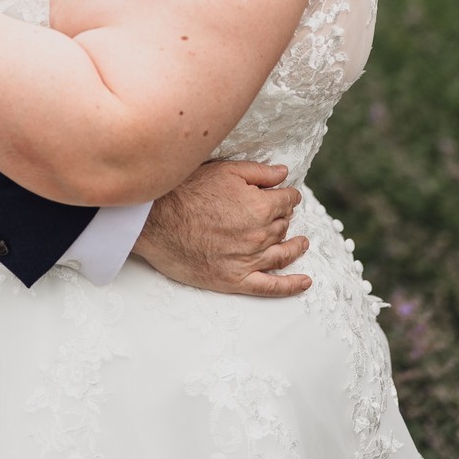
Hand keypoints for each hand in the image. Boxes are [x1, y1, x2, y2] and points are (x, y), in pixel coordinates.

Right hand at [135, 161, 310, 298]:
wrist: (155, 221)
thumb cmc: (186, 192)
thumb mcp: (224, 171)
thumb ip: (259, 173)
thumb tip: (284, 173)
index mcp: (261, 206)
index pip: (287, 200)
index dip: (288, 196)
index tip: (286, 195)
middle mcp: (260, 235)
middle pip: (283, 226)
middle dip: (284, 218)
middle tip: (280, 214)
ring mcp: (249, 260)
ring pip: (281, 253)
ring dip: (295, 248)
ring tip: (302, 244)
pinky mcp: (235, 280)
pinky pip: (270, 287)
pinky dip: (291, 286)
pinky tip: (304, 282)